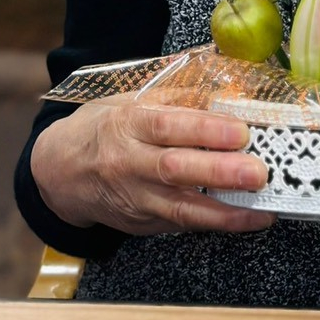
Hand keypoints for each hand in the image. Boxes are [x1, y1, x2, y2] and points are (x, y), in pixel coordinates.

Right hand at [31, 95, 275, 236]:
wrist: (60, 172)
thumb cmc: (104, 128)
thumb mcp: (131, 101)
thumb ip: (176, 99)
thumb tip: (226, 96)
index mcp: (127, 124)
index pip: (168, 126)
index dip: (204, 130)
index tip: (241, 131)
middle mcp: (129, 163)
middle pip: (175, 169)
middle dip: (220, 172)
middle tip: (258, 173)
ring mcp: (134, 198)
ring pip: (179, 208)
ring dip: (224, 213)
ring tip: (260, 210)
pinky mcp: (141, 223)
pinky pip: (179, 224)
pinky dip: (212, 223)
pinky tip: (242, 220)